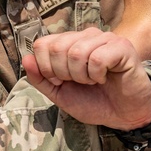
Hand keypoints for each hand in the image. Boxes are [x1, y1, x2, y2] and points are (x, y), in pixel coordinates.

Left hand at [22, 28, 150, 130]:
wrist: (124, 115)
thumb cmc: (95, 102)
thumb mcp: (60, 94)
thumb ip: (41, 78)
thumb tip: (26, 59)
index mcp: (70, 43)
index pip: (42, 44)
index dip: (46, 68)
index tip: (62, 81)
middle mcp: (86, 36)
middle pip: (57, 48)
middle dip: (64, 74)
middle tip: (81, 82)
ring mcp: (105, 39)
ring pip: (76, 52)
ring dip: (82, 76)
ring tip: (94, 81)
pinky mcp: (122, 47)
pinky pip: (97, 58)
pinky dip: (97, 75)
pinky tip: (105, 78)